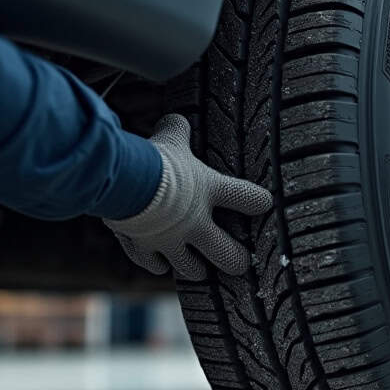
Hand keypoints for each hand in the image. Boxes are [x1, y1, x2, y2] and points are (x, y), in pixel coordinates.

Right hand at [104, 114, 273, 279]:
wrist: (126, 186)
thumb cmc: (154, 159)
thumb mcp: (170, 137)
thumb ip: (177, 129)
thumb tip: (175, 120)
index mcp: (209, 191)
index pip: (247, 198)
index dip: (257, 201)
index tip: (263, 203)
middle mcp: (195, 223)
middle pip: (228, 254)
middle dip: (236, 260)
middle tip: (239, 262)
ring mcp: (170, 241)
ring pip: (191, 269)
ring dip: (194, 268)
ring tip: (197, 268)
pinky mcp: (143, 249)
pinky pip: (153, 264)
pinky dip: (156, 264)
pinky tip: (159, 265)